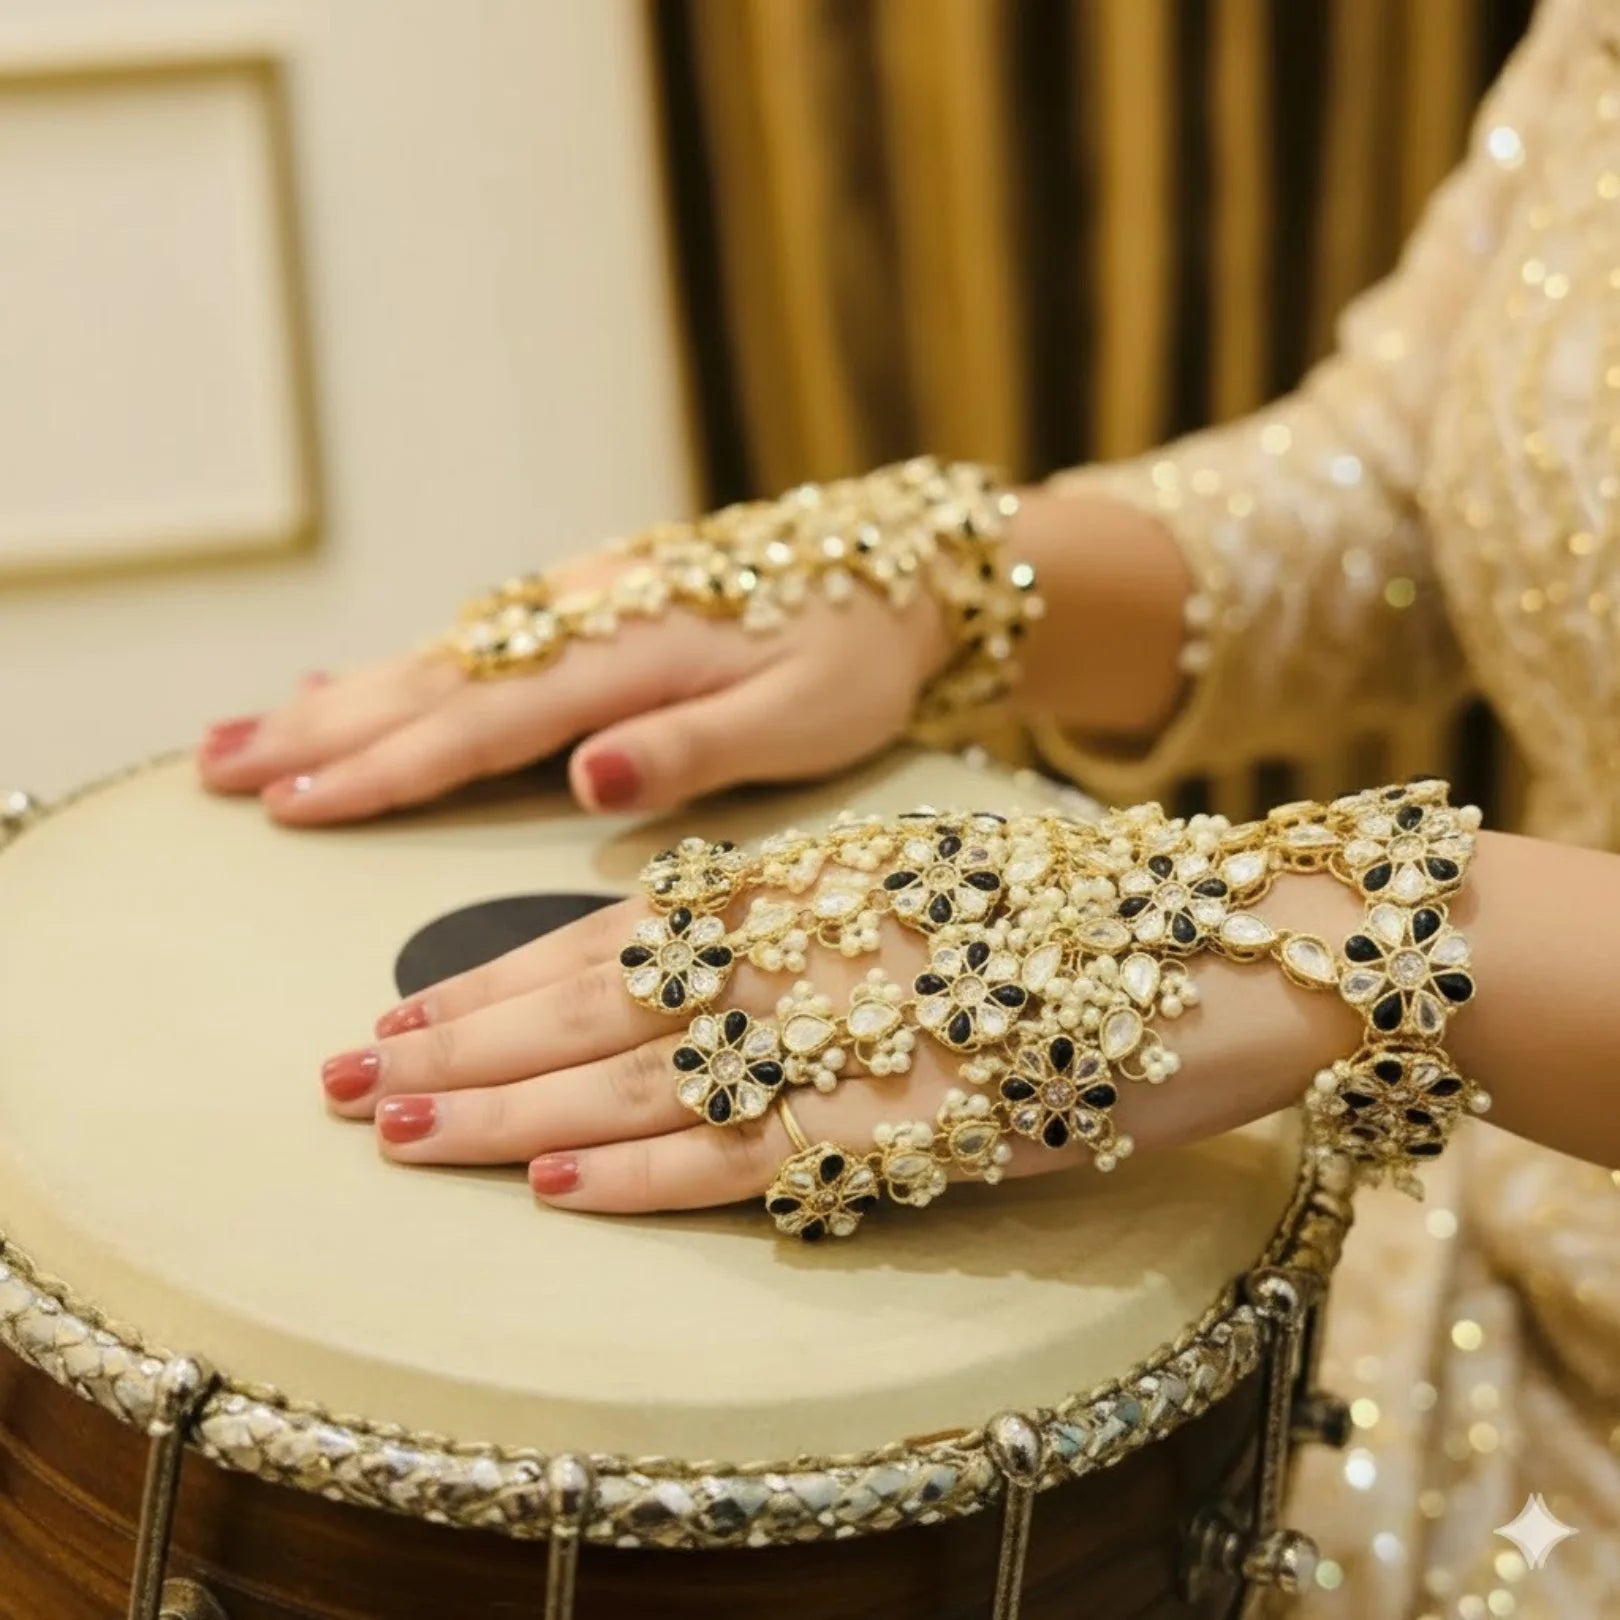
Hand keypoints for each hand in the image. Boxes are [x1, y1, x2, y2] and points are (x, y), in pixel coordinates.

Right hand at [196, 550, 948, 825]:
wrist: (902, 568)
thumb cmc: (860, 653)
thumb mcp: (808, 716)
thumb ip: (695, 747)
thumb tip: (586, 777)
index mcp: (633, 649)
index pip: (487, 722)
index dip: (387, 770)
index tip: (294, 807)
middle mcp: (590, 613)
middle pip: (434, 676)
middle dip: (323, 728)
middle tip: (216, 769)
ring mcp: (585, 599)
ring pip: (442, 652)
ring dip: (342, 696)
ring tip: (248, 735)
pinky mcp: (594, 601)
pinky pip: (480, 638)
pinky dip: (405, 667)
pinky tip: (357, 686)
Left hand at [319, 895, 1074, 1218]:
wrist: (1245, 936)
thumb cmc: (1081, 914)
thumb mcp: (923, 880)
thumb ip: (806, 918)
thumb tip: (686, 959)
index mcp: (816, 878)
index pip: (618, 930)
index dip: (495, 975)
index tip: (395, 1011)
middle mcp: (820, 938)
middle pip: (604, 995)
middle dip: (464, 1042)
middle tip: (345, 1080)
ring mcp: (872, 1024)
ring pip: (657, 1071)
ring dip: (520, 1107)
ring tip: (405, 1135)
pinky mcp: (932, 1112)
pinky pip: (768, 1149)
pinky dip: (660, 1170)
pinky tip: (568, 1187)